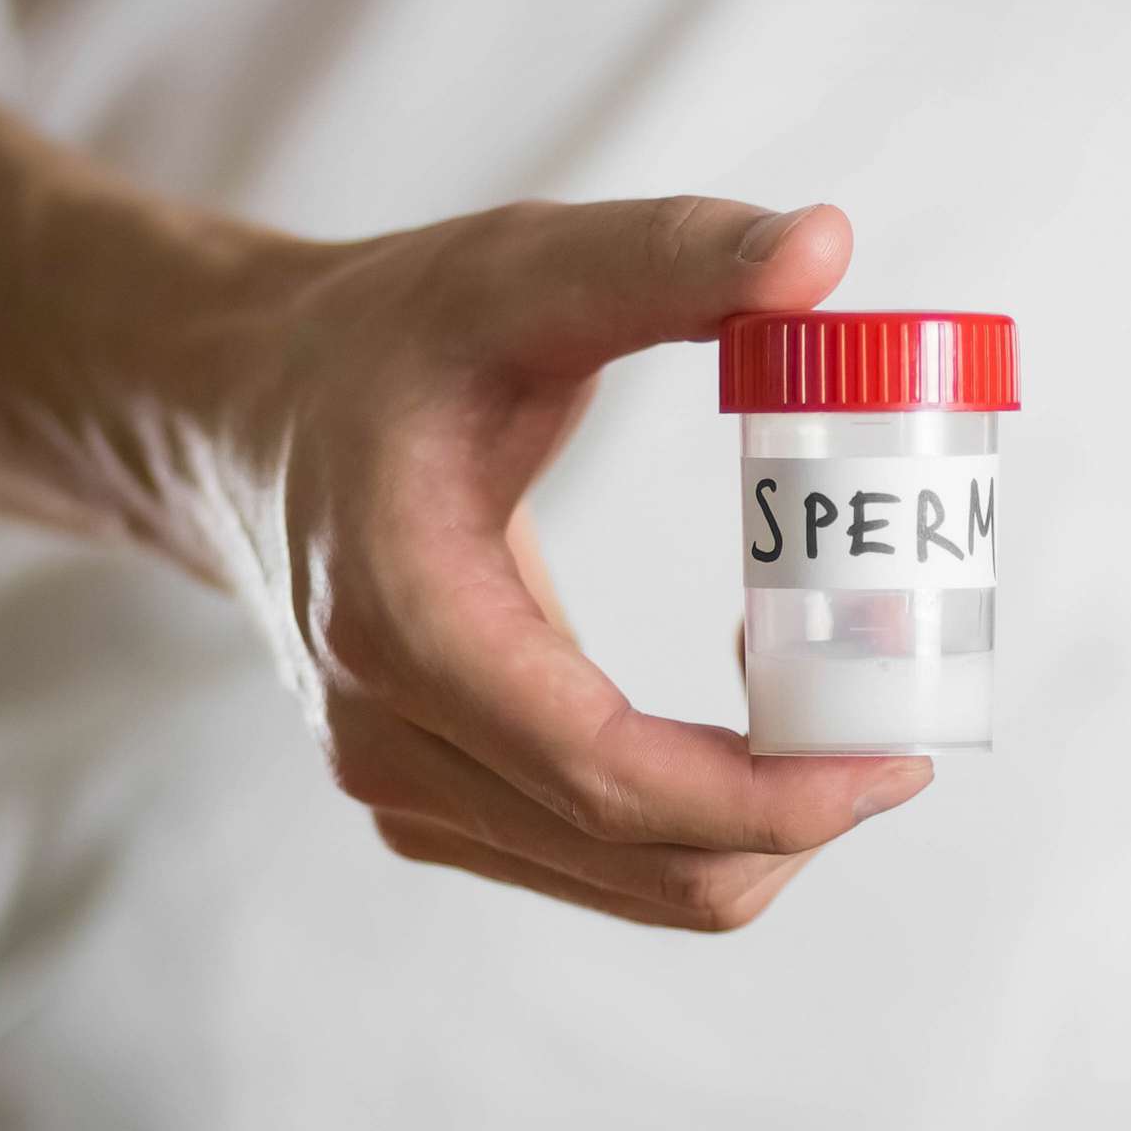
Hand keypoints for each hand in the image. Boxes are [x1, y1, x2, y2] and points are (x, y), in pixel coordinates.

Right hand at [199, 195, 932, 930]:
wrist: (232, 413)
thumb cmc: (377, 338)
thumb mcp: (519, 269)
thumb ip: (671, 254)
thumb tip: (826, 246)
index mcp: (406, 620)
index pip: (613, 776)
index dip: (775, 796)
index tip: (897, 760)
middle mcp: (388, 737)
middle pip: (644, 859)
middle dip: (797, 817)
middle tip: (892, 721)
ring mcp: (399, 788)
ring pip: (632, 885)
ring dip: (755, 825)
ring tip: (820, 703)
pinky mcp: (426, 805)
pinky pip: (597, 863)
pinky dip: (695, 819)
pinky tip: (738, 720)